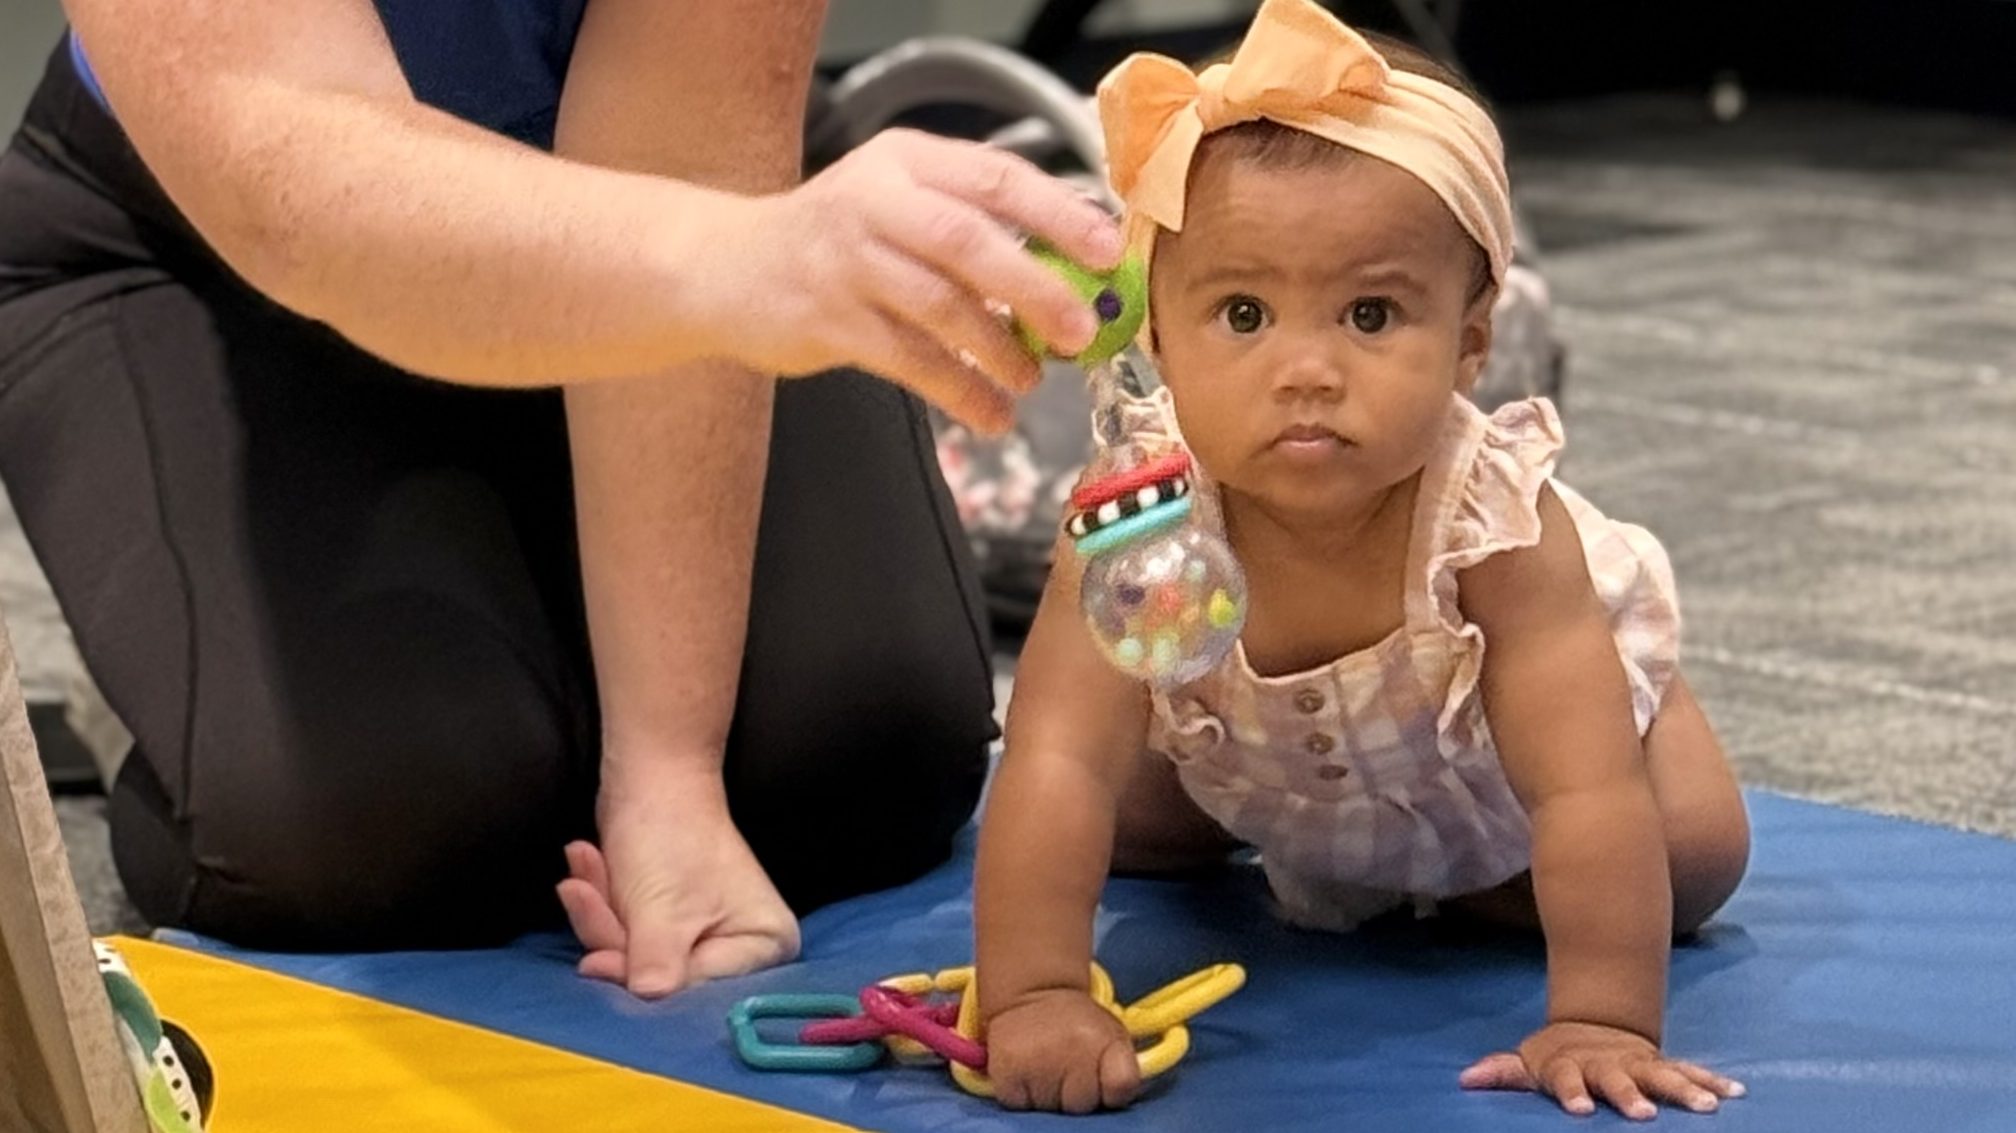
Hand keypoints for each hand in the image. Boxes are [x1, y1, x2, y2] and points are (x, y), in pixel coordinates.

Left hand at [557, 764, 799, 996]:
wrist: (650, 773)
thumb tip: (648, 999)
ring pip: (638, 955)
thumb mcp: (662, 912)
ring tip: (584, 864)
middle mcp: (744, 946)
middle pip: (665, 975)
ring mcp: (706, 934)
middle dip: (614, 935)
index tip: (596, 961)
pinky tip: (587, 863)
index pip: (699, 989)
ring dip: (601, 912)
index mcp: (766, 944)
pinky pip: (629, 935)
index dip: (644, 977)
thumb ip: (657, 965)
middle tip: (580, 894)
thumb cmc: (672, 835)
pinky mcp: (671, 922)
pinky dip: (603, 903)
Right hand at [726, 129, 1124, 434]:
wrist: (724, 267)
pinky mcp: (827, 320)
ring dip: (998, 350)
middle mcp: (873, 200)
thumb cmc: (834, 239)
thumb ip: (971, 223)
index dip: (1058, 214)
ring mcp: (846, 261)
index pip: (995, 177)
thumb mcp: (897, 201)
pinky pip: (910, 360)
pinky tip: (989, 412)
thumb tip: (1073, 272)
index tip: (1108, 251)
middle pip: (969, 241)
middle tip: (1082, 330)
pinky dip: (959, 390)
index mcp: (906, 161)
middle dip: (1036, 288)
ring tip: (1031, 379)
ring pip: (940, 306)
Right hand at [984, 988, 1140, 1113]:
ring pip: (1051, 1109)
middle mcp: (1071, 1049)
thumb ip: (1121, 1069)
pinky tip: (1026, 1072)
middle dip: (1078, 1093)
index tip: (1105, 1078)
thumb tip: (1114, 1100)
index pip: (1122, 1086)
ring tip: (1046, 1067)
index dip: (1113, 1090)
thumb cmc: (1078, 1024)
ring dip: (1049, 1095)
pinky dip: (1022, 1096)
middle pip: (1083, 1104)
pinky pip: (1020, 1106)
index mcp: (1104, 1039)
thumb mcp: (1111, 1034)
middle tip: (1069, 1068)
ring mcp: (1036, 1062)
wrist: (1032, 992)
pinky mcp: (1005, 1071)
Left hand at [1460, 1021, 1745, 1120]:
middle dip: (1632, 1096)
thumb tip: (1466, 1079)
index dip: (1572, 1094)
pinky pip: (1691, 1071)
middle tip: (1646, 1115)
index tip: (1581, 1111)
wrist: (1597, 1022)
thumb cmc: (1561, 1055)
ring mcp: (1639, 1064)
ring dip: (1684, 1090)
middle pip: (1620, 1081)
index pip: (1569, 1081)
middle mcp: (1609, 1065)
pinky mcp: (1663, 1064)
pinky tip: (1735, 1093)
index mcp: (1573, 1067)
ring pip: (1663, 1076)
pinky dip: (1711, 1080)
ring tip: (1708, 1105)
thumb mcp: (1531, 1061)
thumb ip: (1504, 1072)